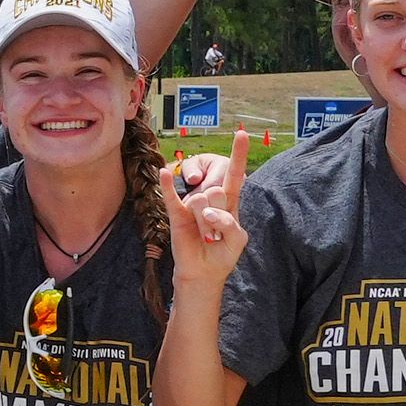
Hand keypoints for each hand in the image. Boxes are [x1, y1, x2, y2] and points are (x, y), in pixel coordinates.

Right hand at [159, 148, 245, 286]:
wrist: (203, 272)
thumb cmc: (222, 254)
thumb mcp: (238, 240)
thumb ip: (229, 223)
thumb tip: (207, 212)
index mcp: (230, 201)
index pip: (234, 174)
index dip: (238, 154)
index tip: (242, 133)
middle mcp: (211, 198)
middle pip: (218, 192)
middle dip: (219, 217)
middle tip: (216, 235)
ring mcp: (193, 204)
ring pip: (201, 201)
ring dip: (205, 225)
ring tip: (205, 236)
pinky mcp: (177, 214)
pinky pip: (171, 197)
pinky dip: (167, 184)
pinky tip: (163, 172)